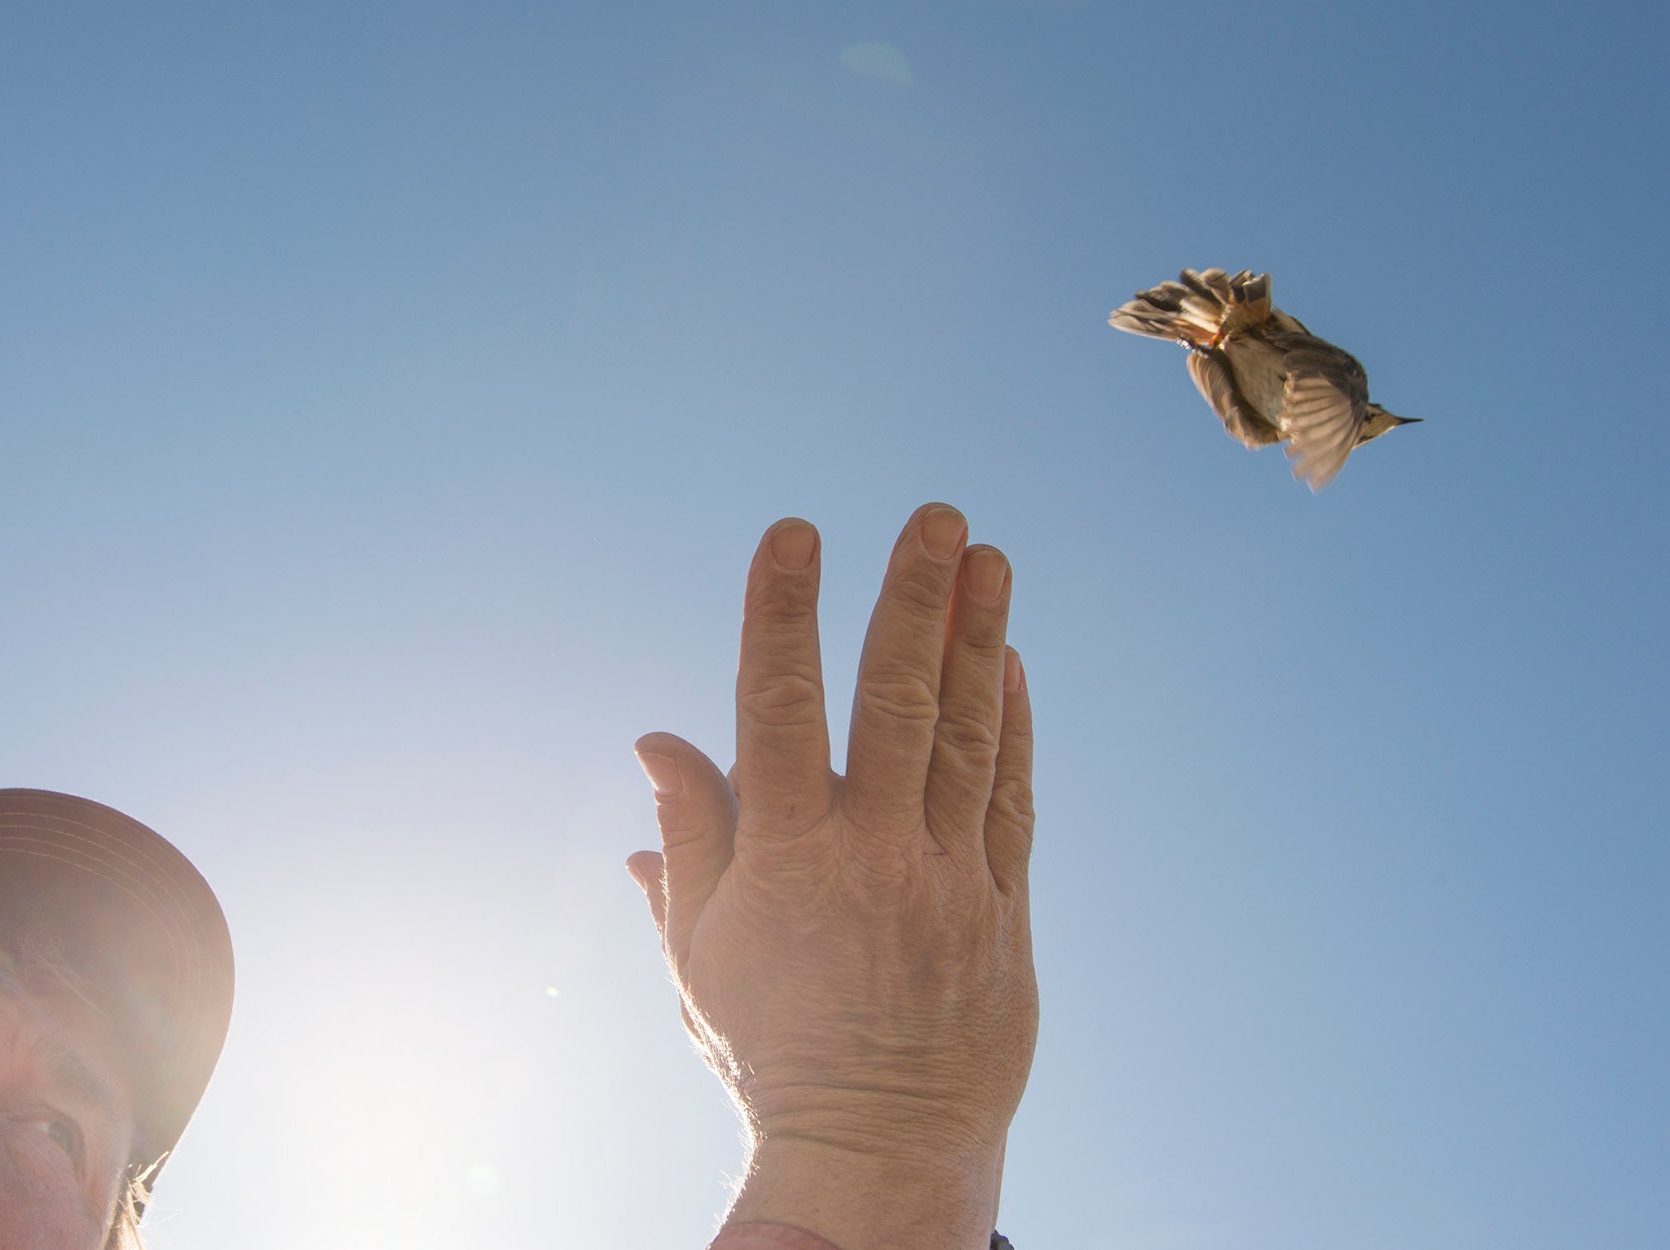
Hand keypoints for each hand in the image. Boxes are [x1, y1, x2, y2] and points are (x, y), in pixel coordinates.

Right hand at [629, 503, 1037, 1249]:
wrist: (877, 1151)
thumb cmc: (769, 1046)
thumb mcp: (699, 949)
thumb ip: (687, 836)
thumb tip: (655, 738)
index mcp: (786, 860)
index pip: (781, 711)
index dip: (784, 615)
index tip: (793, 535)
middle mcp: (874, 856)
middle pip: (896, 703)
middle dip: (912, 601)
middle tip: (934, 517)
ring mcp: (949, 880)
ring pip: (969, 737)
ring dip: (978, 639)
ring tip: (987, 556)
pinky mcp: (1003, 909)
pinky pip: (1013, 799)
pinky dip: (1014, 726)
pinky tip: (1010, 661)